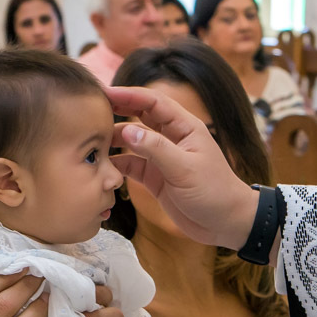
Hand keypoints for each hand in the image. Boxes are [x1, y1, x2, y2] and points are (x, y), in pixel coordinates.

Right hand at [105, 85, 257, 250]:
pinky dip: (117, 164)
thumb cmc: (214, 192)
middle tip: (91, 107)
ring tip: (91, 138)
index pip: (153, 102)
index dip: (128, 95)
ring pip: (133, 140)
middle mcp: (172, 138)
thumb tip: (126, 130)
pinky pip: (132, 164)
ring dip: (114, 138)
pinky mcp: (156, 177)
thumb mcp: (184, 169)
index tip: (103, 93)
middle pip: (140, 115)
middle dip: (117, 110)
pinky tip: (101, 165)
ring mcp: (163, 157)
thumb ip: (155, 149)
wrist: (226, 223)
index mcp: (185, 127)